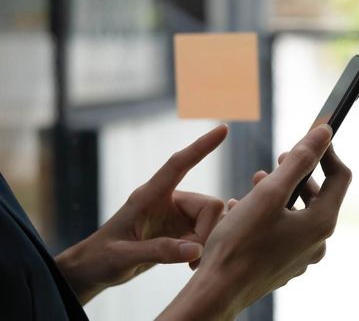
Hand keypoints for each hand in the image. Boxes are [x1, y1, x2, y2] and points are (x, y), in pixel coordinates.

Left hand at [56, 125, 227, 303]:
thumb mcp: (123, 257)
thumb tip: (196, 249)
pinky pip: (208, 233)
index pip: (178, 164)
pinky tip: (189, 263)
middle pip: (209, 205)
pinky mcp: (182, 229)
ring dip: (205, 243)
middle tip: (190, 259)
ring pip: (212, 221)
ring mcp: (177, 215)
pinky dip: (204, 250)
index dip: (201, 147)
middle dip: (206, 232)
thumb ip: (159, 252)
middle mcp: (168, 200)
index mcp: (149, 196)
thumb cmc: (101, 258)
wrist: (95, 269)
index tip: (222, 129)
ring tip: (188, 264)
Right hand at [159, 124, 351, 319]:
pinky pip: (282, 232)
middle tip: (276, 161)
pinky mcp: (283, 265)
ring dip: (280, 193)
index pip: (340, 178)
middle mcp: (316, 243)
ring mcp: (300, 256)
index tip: (310, 136)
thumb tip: (325, 133)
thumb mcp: (269, 193)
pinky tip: (242, 209)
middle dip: (297, 174)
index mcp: (320, 223)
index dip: (327, 153)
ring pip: (297, 214)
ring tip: (256, 182)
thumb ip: (299, 160)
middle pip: (318, 196)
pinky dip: (269, 215)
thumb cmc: (240, 243)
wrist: (217, 291)